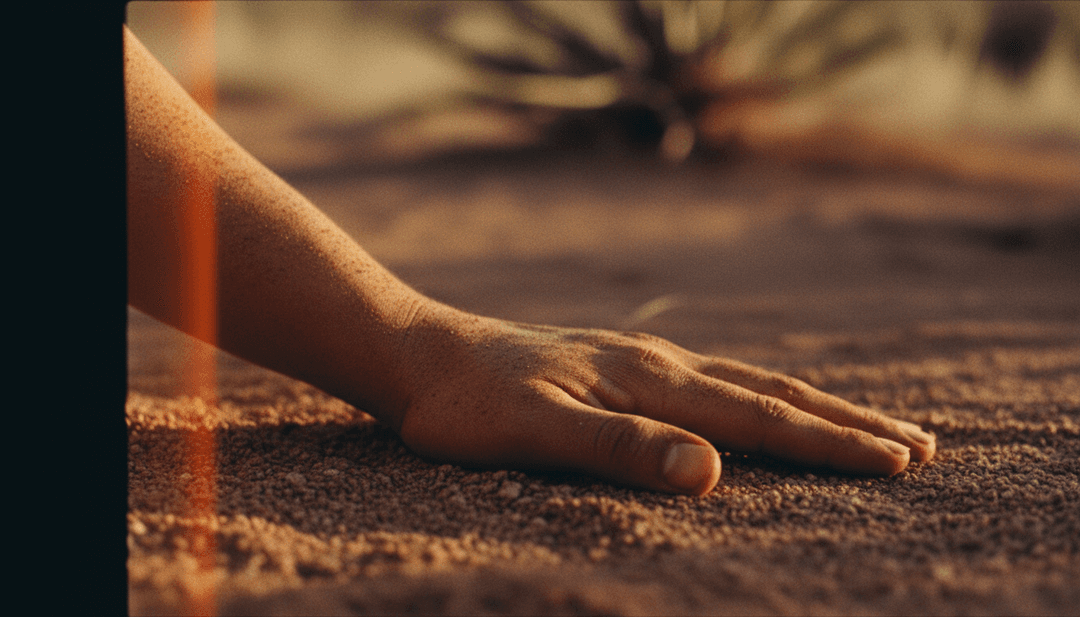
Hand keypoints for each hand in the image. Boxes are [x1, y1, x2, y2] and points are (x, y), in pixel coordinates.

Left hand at [389, 304, 935, 494]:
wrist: (422, 354)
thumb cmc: (470, 406)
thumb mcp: (537, 433)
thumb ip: (621, 450)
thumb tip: (713, 474)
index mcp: (652, 381)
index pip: (761, 418)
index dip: (833, 443)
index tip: (899, 461)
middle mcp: (660, 363)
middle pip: (773, 394)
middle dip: (847, 423)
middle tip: (920, 446)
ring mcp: (643, 360)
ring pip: (748, 383)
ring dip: (814, 406)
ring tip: (866, 422)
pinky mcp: (622, 365)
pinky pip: (714, 379)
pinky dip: (762, 396)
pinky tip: (759, 402)